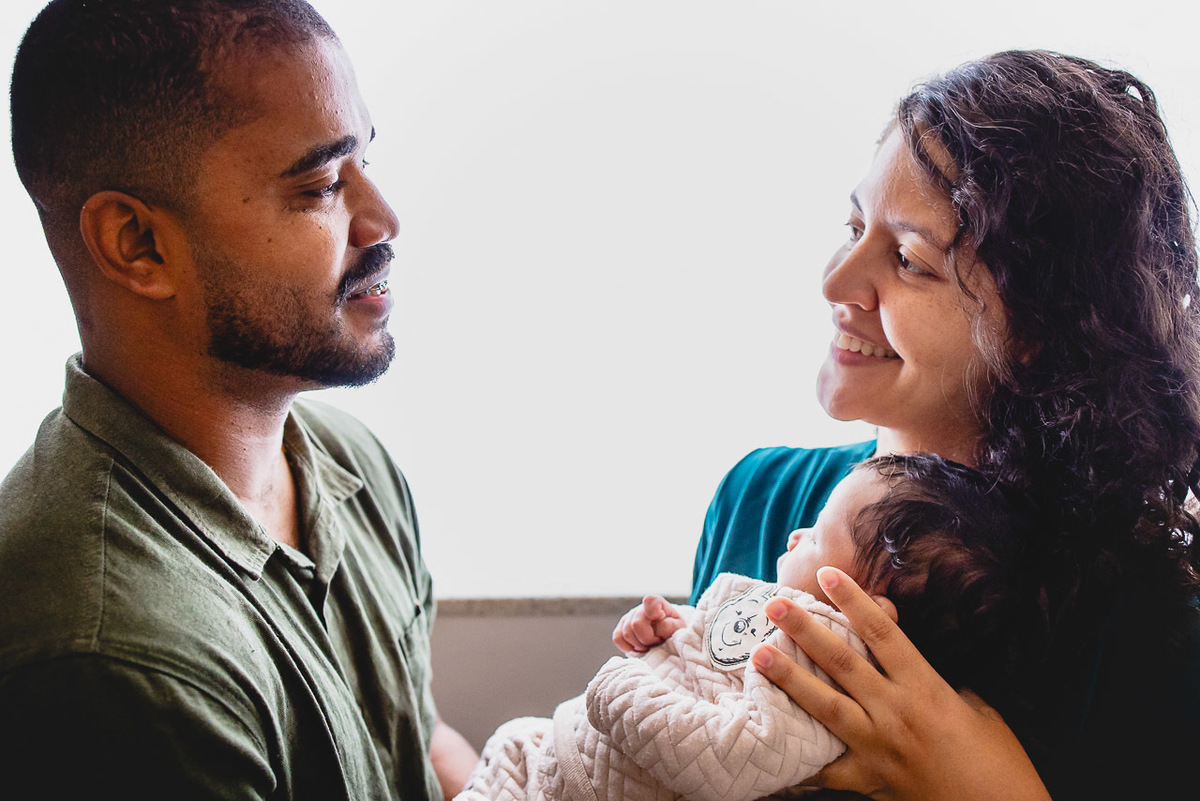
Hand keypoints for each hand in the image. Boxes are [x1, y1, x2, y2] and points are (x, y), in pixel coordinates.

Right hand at [612, 595, 684, 652]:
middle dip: (648, 639)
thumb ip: (669, 625)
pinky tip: (639, 648)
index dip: (653, 611)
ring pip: (626, 633)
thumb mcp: (678, 628)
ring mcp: (628, 617)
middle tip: (657, 642)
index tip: (661, 619)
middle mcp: (640, 608)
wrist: (667, 635)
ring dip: (639, 645)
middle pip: (636, 624)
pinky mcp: (620, 628)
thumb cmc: (673, 630)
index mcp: (656, 603)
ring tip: (650, 645)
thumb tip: (656, 625)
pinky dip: (628, 647)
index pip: (650, 601)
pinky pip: (617, 638)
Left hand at [751, 567, 1050, 800]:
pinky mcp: (870, 780)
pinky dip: (797, 759)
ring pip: (825, 706)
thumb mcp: (981, 708)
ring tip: (759, 655)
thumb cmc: (999, 761)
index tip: (827, 575)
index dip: (854, 601)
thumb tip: (908, 657)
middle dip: (805, 630)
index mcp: (926, 689)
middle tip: (774, 605)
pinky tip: (769, 745)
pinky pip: (826, 770)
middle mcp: (897, 713)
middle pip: (842, 662)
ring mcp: (879, 747)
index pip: (883, 634)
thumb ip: (940, 680)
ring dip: (790, 678)